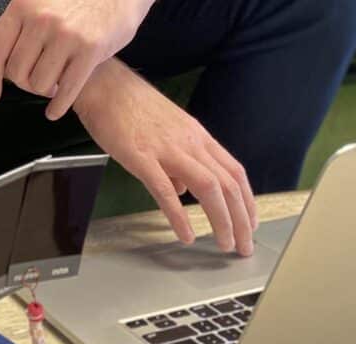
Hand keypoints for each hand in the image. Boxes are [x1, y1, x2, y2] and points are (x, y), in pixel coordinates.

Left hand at [0, 0, 154, 120]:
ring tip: (53, 82)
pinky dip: (57, 106)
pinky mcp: (90, 50)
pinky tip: (54, 110)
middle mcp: (42, 20)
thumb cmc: (74, 1)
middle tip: (36, 79)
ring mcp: (66, 35)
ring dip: (44, 91)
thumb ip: (5, 30)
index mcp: (23, 6)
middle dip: (24, 83)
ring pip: (39, 84)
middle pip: (16, 72)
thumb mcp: (35, 7)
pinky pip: (66, 90)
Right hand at [74, 59, 257, 255]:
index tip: (250, 224)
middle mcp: (190, 143)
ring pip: (208, 188)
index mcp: (197, 137)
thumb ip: (178, 162)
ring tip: (224, 243)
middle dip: (241, 220)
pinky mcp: (141, 157)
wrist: (104, 85)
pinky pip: (165, 190)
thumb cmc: (130, 108)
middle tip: (244, 246)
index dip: (247, 201)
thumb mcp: (165, 132)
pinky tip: (185, 234)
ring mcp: (167, 149)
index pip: (234, 172)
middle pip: (228, 185)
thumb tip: (183, 190)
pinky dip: (179, 216)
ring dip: (221, 220)